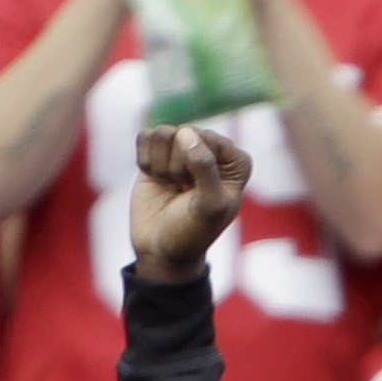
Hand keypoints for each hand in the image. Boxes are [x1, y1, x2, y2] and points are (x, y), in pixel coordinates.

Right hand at [129, 124, 252, 280]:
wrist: (162, 249)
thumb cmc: (193, 231)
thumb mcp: (208, 206)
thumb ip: (204, 167)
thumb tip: (185, 131)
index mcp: (236, 162)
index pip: (208, 139)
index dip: (196, 167)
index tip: (199, 192)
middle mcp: (213, 149)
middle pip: (183, 133)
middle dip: (177, 167)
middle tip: (184, 192)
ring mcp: (184, 148)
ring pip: (162, 133)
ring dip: (161, 166)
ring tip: (173, 186)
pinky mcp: (158, 150)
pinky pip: (145, 136)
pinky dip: (146, 161)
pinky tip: (157, 179)